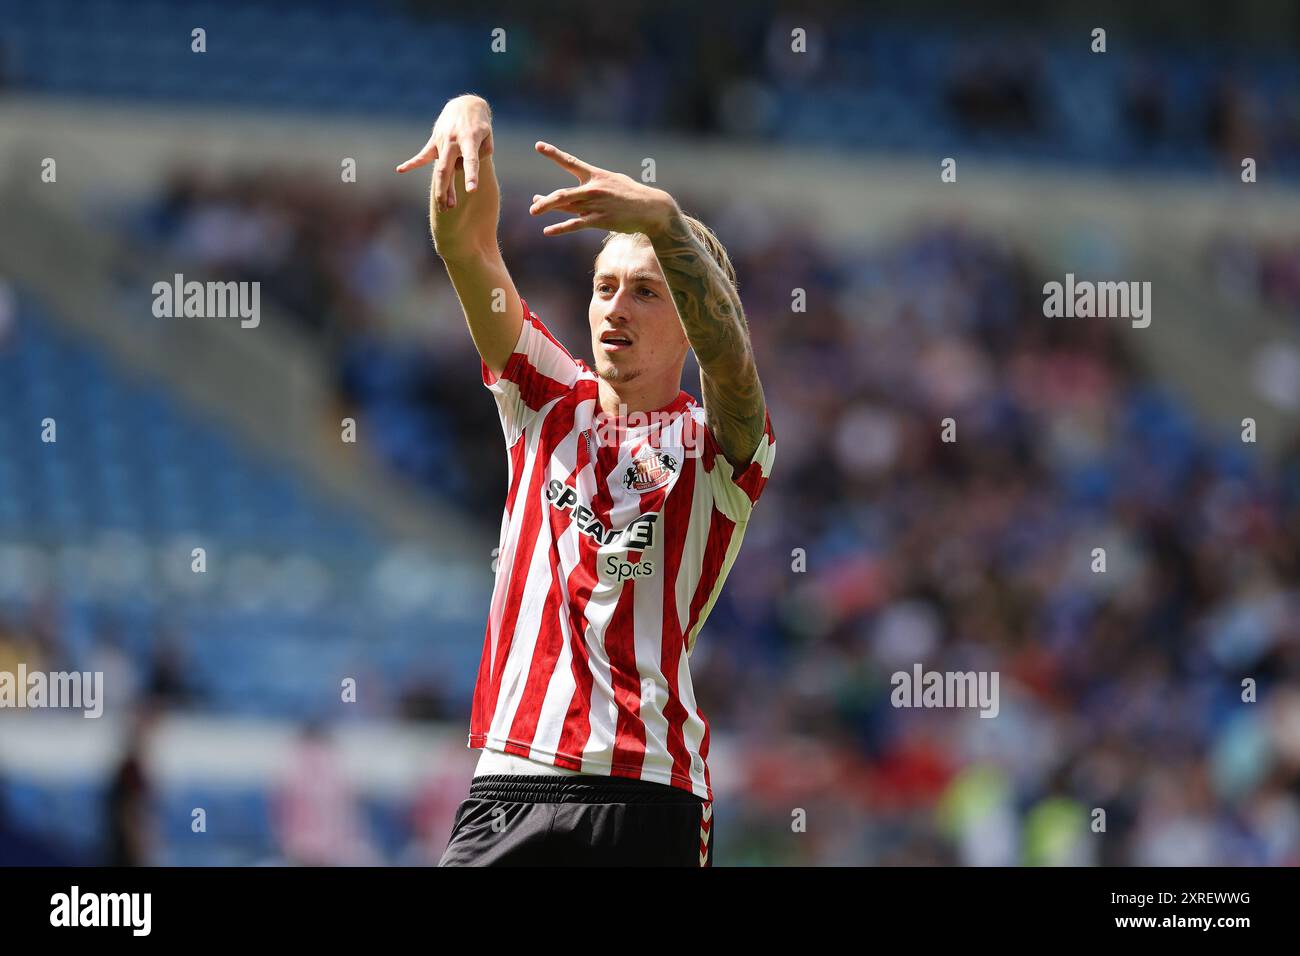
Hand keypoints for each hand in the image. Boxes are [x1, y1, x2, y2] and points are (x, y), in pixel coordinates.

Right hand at [396, 95, 493, 212]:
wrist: (465, 105)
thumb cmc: (480, 125)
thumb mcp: (488, 137)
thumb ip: (482, 154)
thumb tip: (464, 169)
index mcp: (469, 140)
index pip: (470, 161)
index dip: (471, 176)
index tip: (472, 191)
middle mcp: (453, 142)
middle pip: (447, 170)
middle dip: (446, 190)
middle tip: (449, 208)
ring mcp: (442, 142)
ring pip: (439, 168)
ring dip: (440, 188)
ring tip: (443, 207)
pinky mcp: (434, 142)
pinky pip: (422, 156)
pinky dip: (411, 163)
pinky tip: (400, 170)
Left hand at [528, 141, 677, 238]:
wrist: (650, 209)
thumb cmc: (631, 194)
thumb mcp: (613, 182)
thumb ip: (593, 186)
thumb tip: (576, 194)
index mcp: (596, 175)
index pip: (571, 162)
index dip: (553, 154)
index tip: (538, 146)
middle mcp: (593, 189)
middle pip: (562, 193)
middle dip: (545, 200)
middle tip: (532, 205)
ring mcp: (595, 205)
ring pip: (566, 208)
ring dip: (548, 208)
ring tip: (534, 211)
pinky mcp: (599, 220)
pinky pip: (575, 224)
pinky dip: (560, 228)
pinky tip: (548, 231)